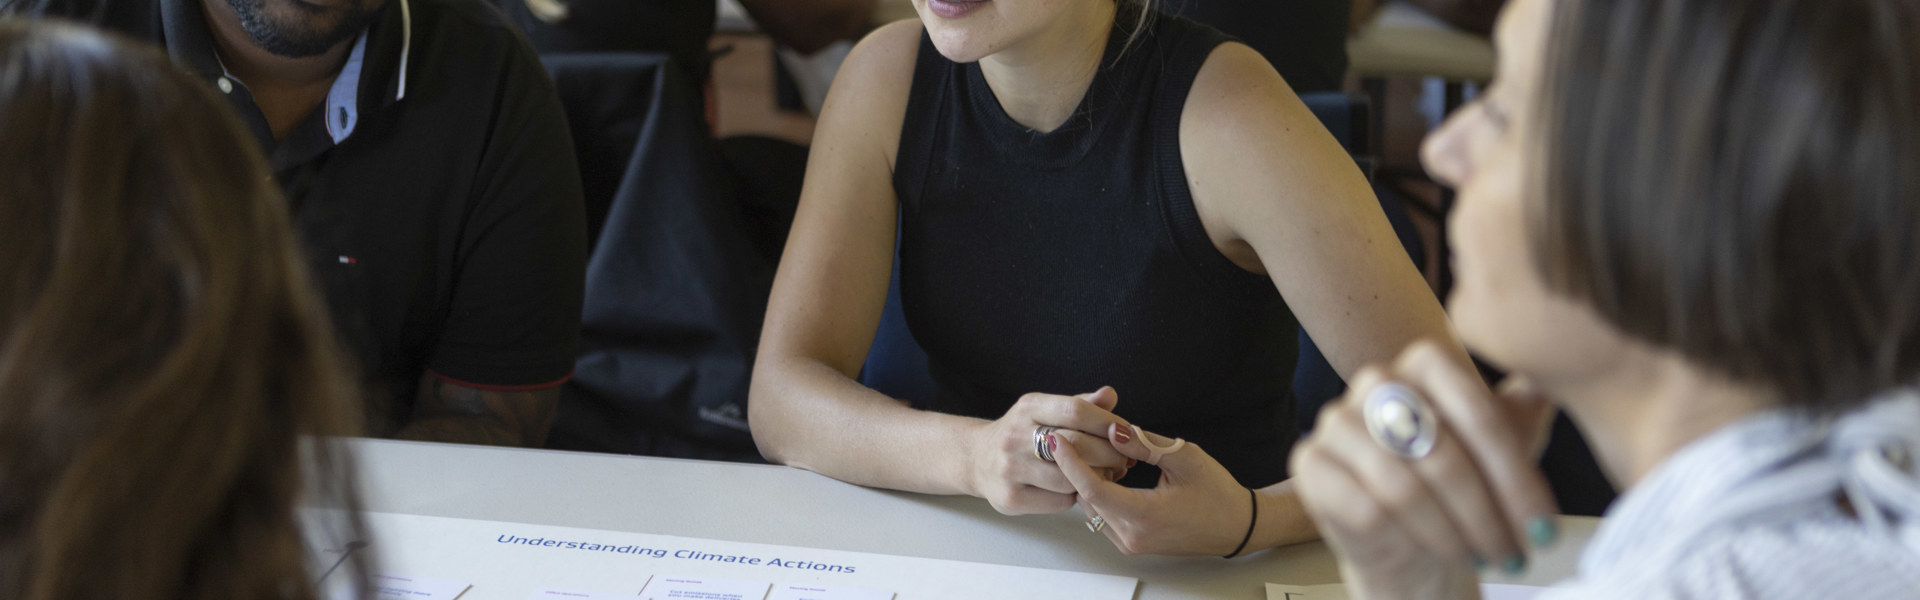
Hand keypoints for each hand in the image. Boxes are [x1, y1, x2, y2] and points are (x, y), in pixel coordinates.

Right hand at [965, 387, 1135, 514]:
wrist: (977, 459)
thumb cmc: (1023, 432)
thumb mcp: (1046, 410)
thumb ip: (1080, 404)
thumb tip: (1109, 395)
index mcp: (1027, 407)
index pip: (1075, 410)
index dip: (1107, 422)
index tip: (1126, 432)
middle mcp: (1015, 436)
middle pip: (1076, 445)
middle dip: (1109, 453)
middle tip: (1125, 458)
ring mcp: (1010, 469)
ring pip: (1069, 478)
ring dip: (1097, 478)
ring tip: (1108, 474)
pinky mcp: (1010, 498)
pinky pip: (1059, 501)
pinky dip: (1077, 495)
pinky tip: (1081, 488)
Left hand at [1052, 424, 1252, 555]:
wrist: (1236, 526)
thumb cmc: (1217, 493)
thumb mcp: (1184, 458)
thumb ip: (1144, 444)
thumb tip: (1112, 430)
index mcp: (1144, 516)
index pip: (1091, 488)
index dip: (1070, 461)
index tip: (1056, 438)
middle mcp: (1132, 536)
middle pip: (1085, 498)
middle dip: (1078, 467)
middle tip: (1080, 436)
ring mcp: (1131, 543)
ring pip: (1091, 508)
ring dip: (1089, 480)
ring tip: (1102, 452)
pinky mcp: (1132, 543)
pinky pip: (1103, 516)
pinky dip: (1100, 494)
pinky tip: (1113, 473)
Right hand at [1289, 341, 1558, 599]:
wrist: (1412, 540)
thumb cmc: (1462, 489)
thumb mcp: (1507, 445)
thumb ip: (1525, 409)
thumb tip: (1554, 378)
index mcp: (1424, 362)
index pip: (1478, 413)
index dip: (1515, 476)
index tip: (1544, 527)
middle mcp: (1374, 381)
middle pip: (1442, 450)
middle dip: (1487, 512)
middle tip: (1517, 552)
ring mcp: (1335, 422)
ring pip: (1404, 486)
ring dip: (1453, 533)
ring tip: (1480, 556)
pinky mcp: (1309, 464)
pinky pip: (1366, 508)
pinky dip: (1408, 538)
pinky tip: (1430, 552)